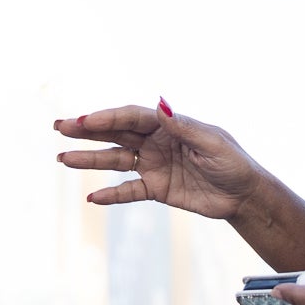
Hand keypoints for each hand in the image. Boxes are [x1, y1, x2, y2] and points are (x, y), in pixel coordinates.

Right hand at [54, 103, 261, 219]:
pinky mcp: (157, 188)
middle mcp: (156, 141)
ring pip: (115, 160)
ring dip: (89, 160)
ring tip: (63, 159)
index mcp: (168, 124)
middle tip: (59, 127)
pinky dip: (111, 194)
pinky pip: (128, 191)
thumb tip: (160, 106)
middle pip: (115, 133)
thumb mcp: (211, 143)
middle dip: (87, 130)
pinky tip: (91, 198)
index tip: (84, 121)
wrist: (244, 196)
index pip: (131, 117)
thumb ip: (183, 127)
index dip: (107, 118)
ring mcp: (154, 164)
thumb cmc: (233, 162)